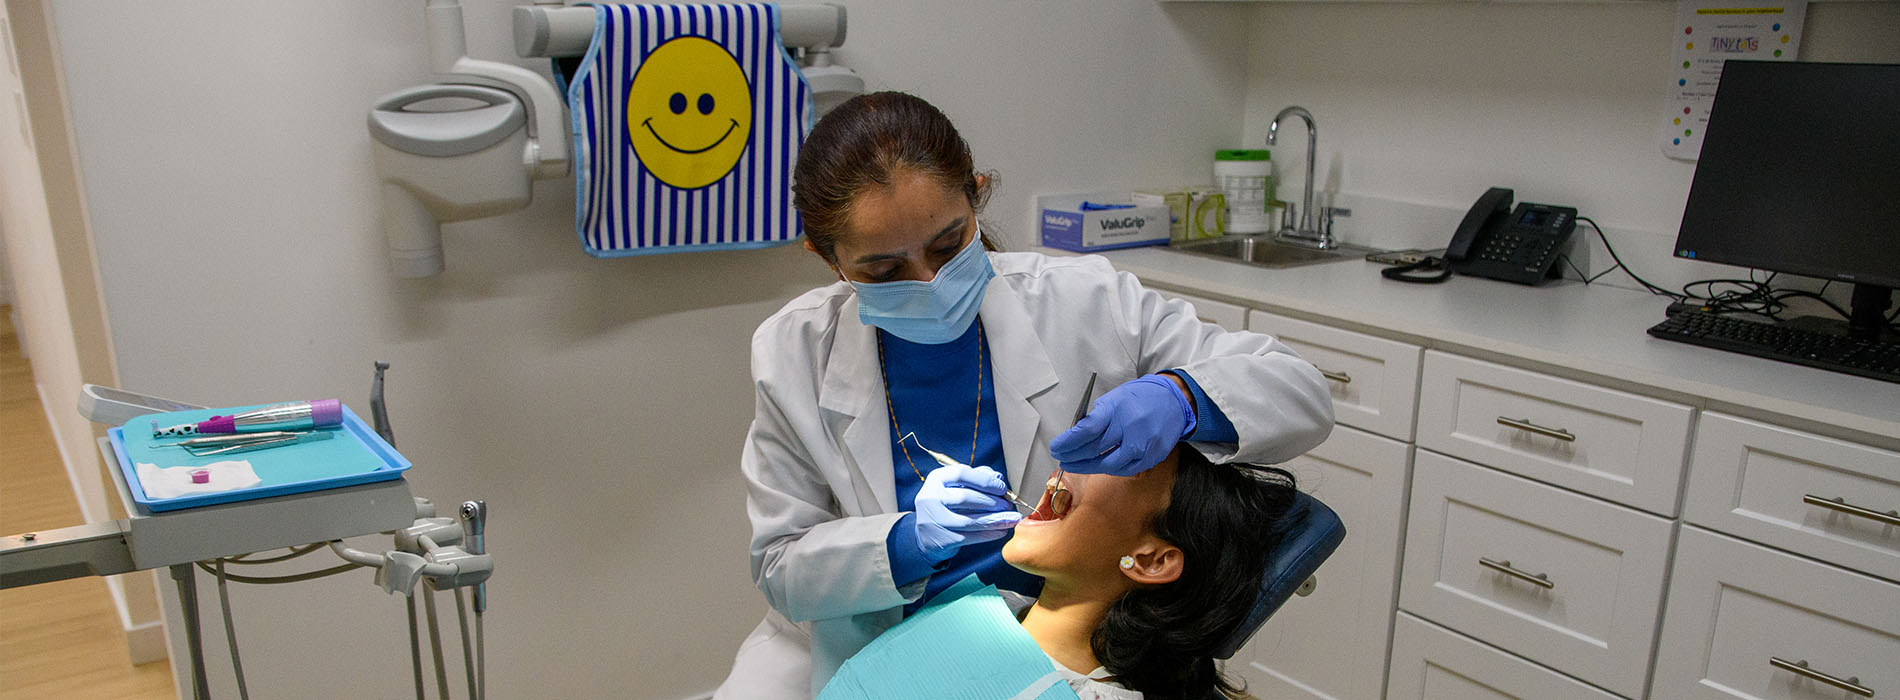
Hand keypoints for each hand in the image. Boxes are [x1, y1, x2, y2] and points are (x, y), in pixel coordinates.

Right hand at [914, 463, 1021, 562]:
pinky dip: (989, 534)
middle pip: (966, 497)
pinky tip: (1001, 531)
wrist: (927, 535)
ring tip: (1011, 518)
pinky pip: (971, 537)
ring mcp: (935, 520)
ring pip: (971, 520)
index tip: (1002, 488)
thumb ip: (977, 478)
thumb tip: (998, 477)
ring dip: (996, 519)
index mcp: (935, 480)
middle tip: (1008, 505)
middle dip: (992, 501)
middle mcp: (931, 498)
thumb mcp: (955, 487)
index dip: (985, 480)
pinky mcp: (943, 539)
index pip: (962, 474)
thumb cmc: (947, 505)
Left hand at [1049, 374, 1196, 475]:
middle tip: (1062, 458)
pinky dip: (1110, 469)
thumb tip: (1075, 437)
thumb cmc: (1139, 398)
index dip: (1068, 442)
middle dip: (1074, 457)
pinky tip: (1100, 466)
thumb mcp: (1113, 399)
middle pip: (1094, 450)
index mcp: (1116, 409)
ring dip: (1089, 467)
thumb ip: (1096, 418)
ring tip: (1076, 465)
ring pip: (1109, 465)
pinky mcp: (1152, 456)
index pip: (1086, 431)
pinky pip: (1126, 470)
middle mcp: (1130, 427)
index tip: (1057, 448)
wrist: (1173, 400)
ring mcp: (1143, 444)